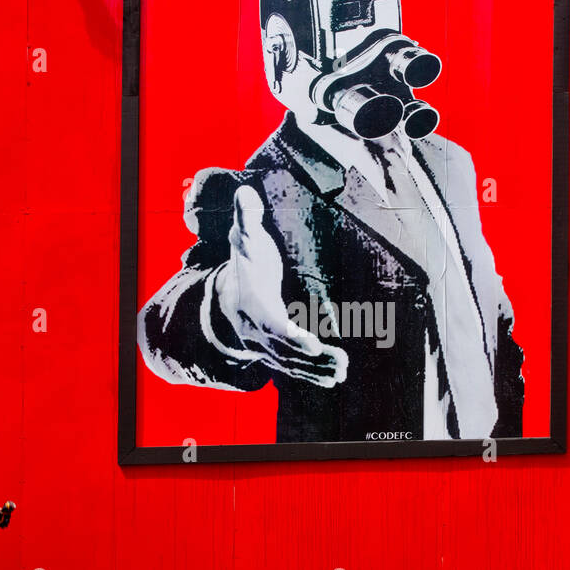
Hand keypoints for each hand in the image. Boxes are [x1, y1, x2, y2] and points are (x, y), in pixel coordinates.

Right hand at [215, 184, 347, 386]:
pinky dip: (311, 374)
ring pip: (289, 363)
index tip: (313, 344)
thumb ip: (248, 218)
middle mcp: (253, 330)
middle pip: (283, 350)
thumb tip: (246, 192)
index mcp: (250, 302)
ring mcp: (262, 345)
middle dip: (311, 359)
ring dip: (316, 370)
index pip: (270, 324)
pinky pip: (291, 367)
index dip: (291, 336)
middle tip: (341, 363)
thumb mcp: (245, 237)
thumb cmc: (247, 260)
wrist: (227, 292)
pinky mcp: (273, 352)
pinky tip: (333, 377)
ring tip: (342, 371)